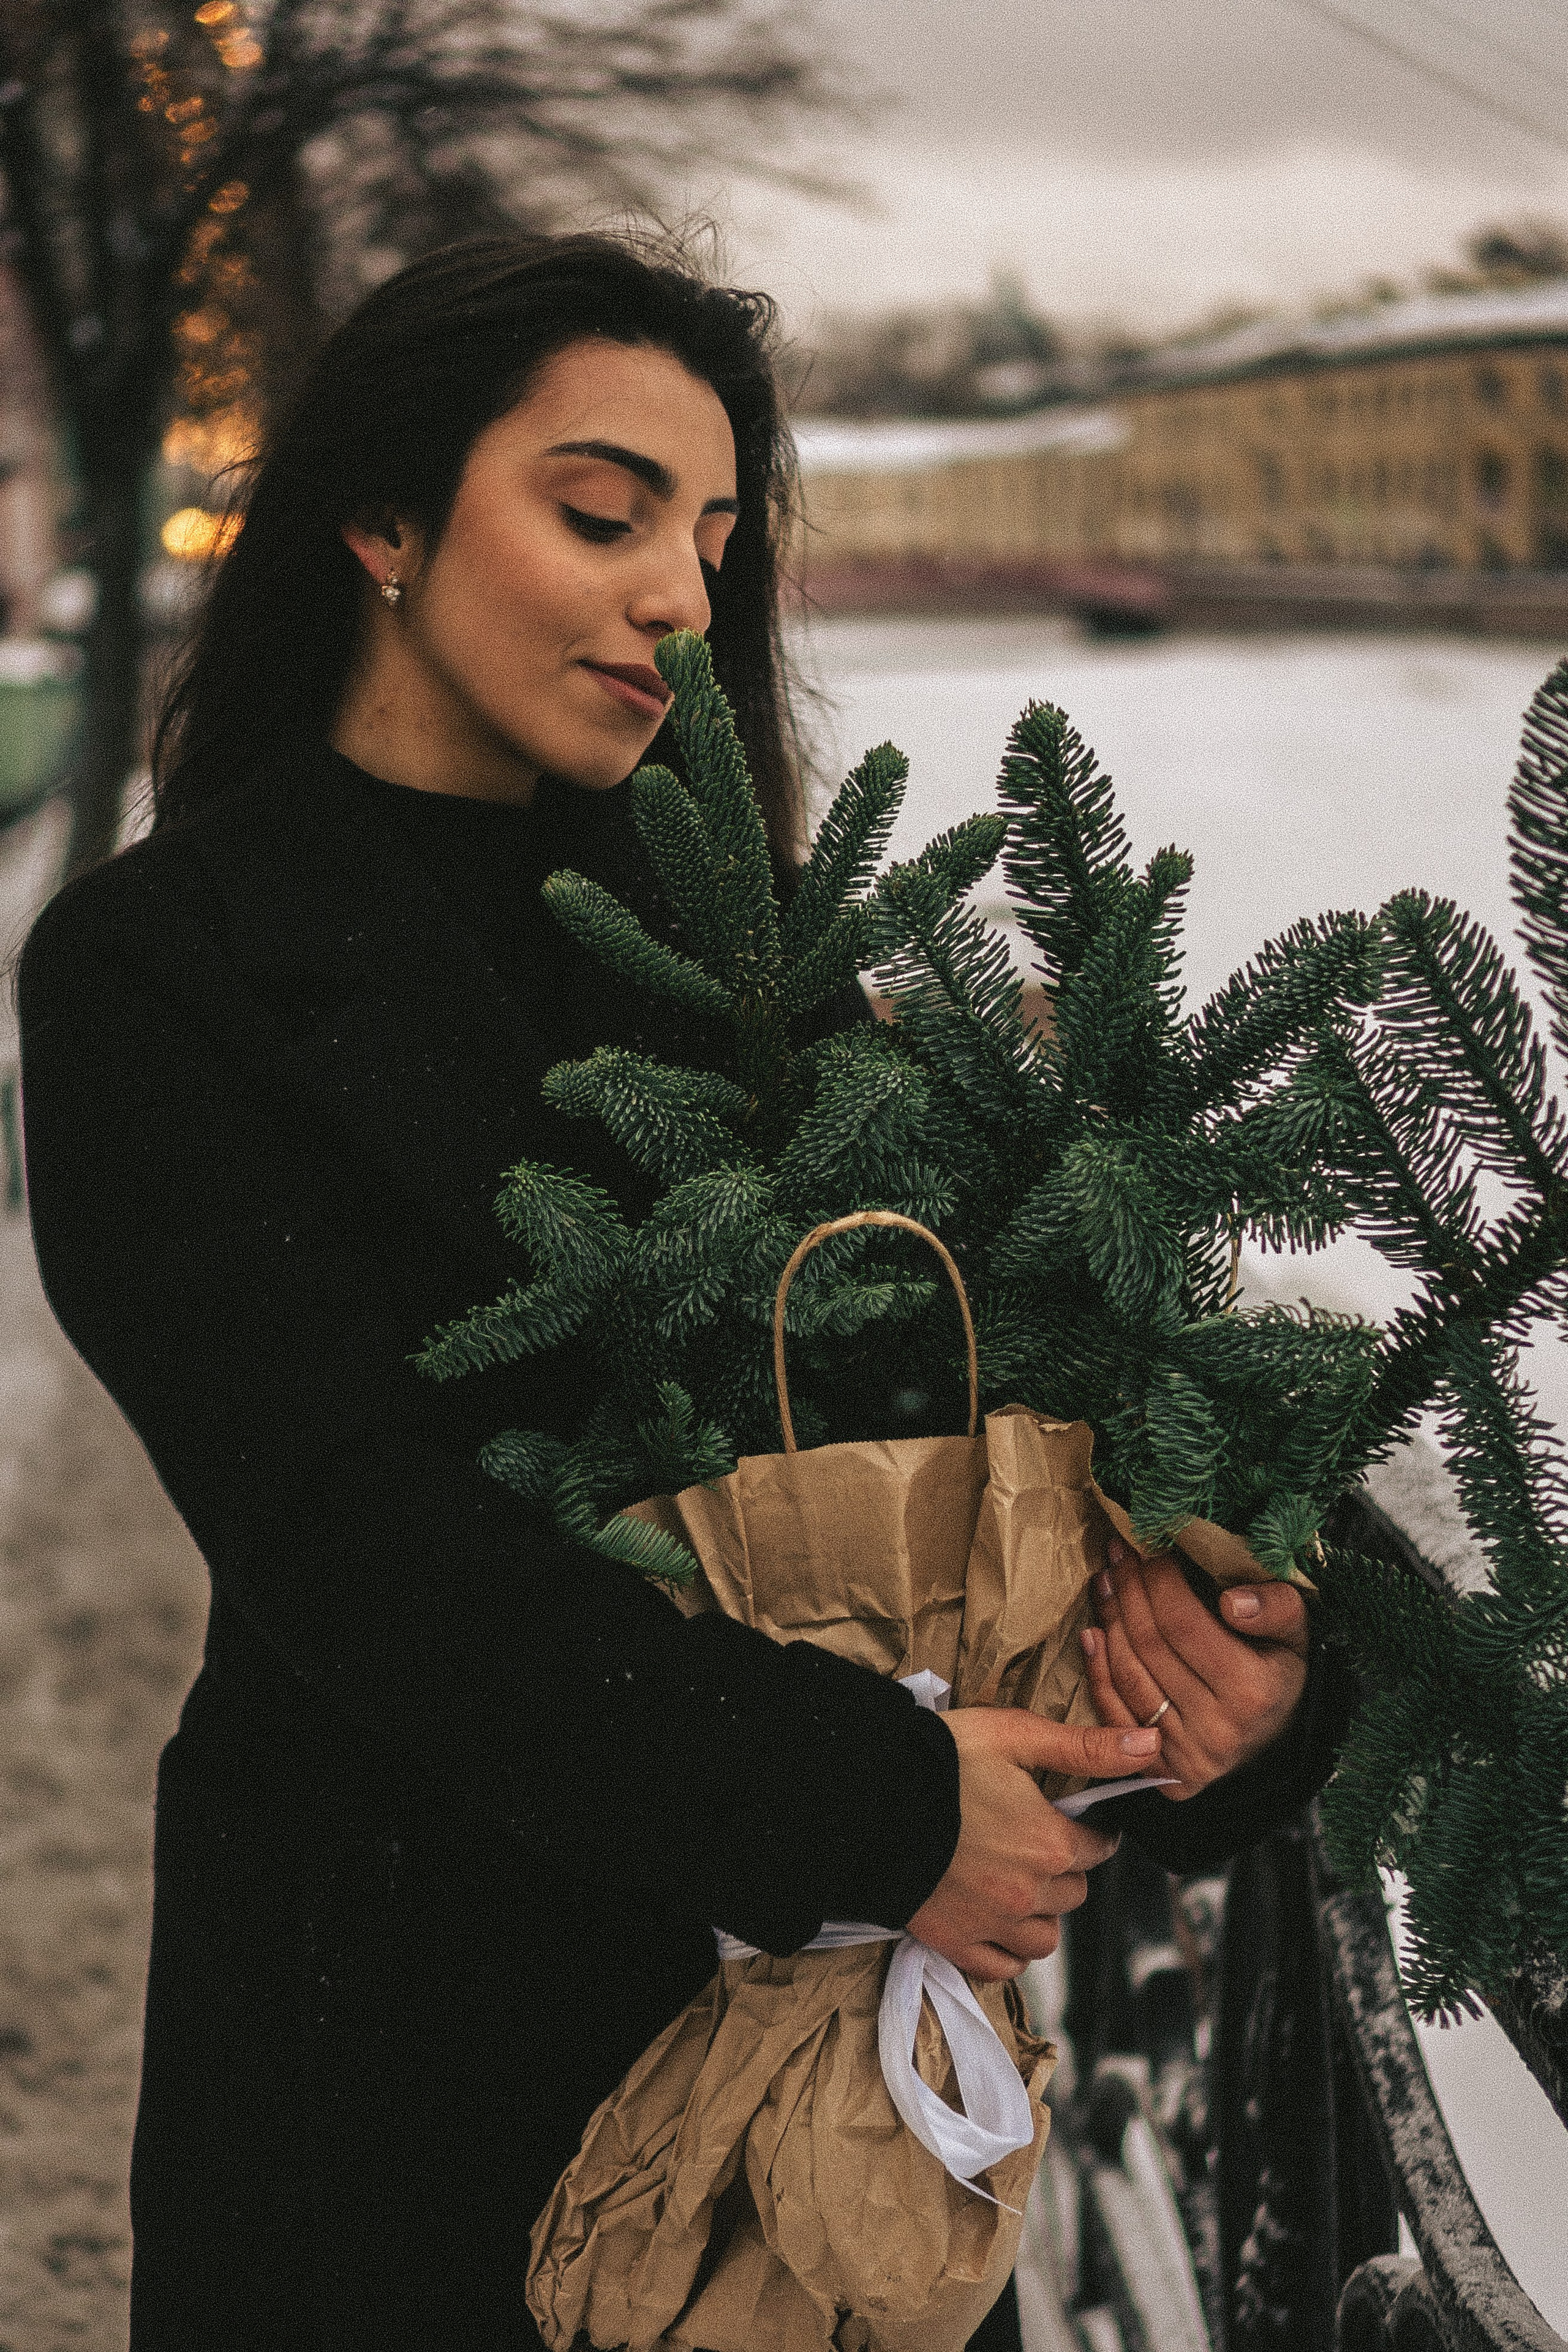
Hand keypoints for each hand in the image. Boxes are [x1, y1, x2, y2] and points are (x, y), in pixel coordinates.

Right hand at [907, 1711, 1163, 1981]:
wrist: (867, 1798)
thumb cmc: (940, 1759)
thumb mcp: (1014, 1736)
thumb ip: (1086, 1747)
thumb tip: (1153, 1744)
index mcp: (1049, 1843)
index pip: (1098, 1849)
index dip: (1092, 1833)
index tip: (1076, 1823)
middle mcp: (1029, 1893)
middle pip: (1073, 1894)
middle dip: (1064, 1871)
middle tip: (1036, 1844)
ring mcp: (992, 1923)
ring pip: (1044, 1939)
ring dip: (1041, 1915)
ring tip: (1018, 1885)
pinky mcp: (954, 1942)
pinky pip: (1002, 1967)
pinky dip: (1007, 1952)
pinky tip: (997, 1923)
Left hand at [1080, 1537, 1309, 1800]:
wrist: (1275, 1738)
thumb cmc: (1279, 1670)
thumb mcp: (1295, 1633)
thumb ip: (1277, 1608)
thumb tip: (1233, 1601)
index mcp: (1253, 1692)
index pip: (1184, 1623)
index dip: (1159, 1579)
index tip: (1148, 1543)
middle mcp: (1219, 1730)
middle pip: (1150, 1645)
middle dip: (1129, 1590)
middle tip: (1119, 1554)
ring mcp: (1188, 1756)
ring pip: (1127, 1675)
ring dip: (1109, 1621)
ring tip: (1105, 1581)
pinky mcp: (1163, 1772)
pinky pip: (1115, 1715)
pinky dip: (1097, 1671)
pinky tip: (1092, 1633)